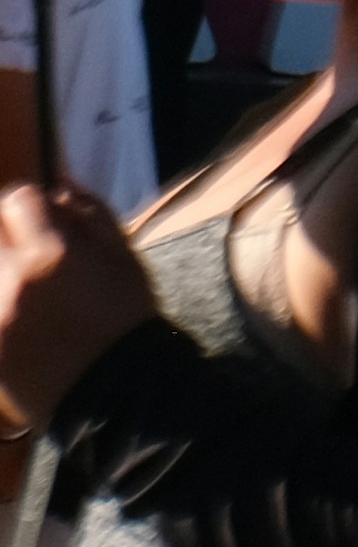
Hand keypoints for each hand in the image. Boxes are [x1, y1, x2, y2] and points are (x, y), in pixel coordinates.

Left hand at [0, 177, 157, 430]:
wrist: (112, 395)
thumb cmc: (124, 320)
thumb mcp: (124, 258)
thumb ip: (91, 214)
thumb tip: (60, 183)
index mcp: (52, 254)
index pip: (18, 200)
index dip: (30, 204)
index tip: (40, 218)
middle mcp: (11, 282)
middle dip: (7, 234)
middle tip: (28, 253)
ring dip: (4, 269)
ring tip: (25, 287)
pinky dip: (4, 301)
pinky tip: (23, 315)